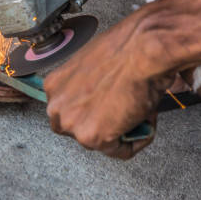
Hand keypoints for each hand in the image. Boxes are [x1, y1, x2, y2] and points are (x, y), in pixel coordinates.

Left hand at [44, 8, 177, 158]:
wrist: (143, 49)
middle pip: (79, 130)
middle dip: (103, 125)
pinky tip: (146, 120)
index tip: (110, 106)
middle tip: (126, 112)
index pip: (67, 111)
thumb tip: (103, 99)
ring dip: (121, 132)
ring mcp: (73, 123)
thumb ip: (89, 87)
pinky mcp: (93, 137)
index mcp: (54, 85)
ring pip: (99, 142)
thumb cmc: (126, 48)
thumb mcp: (93, 66)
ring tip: (139, 112)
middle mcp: (57, 106)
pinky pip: (120, 151)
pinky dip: (138, 141)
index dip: (93, 111)